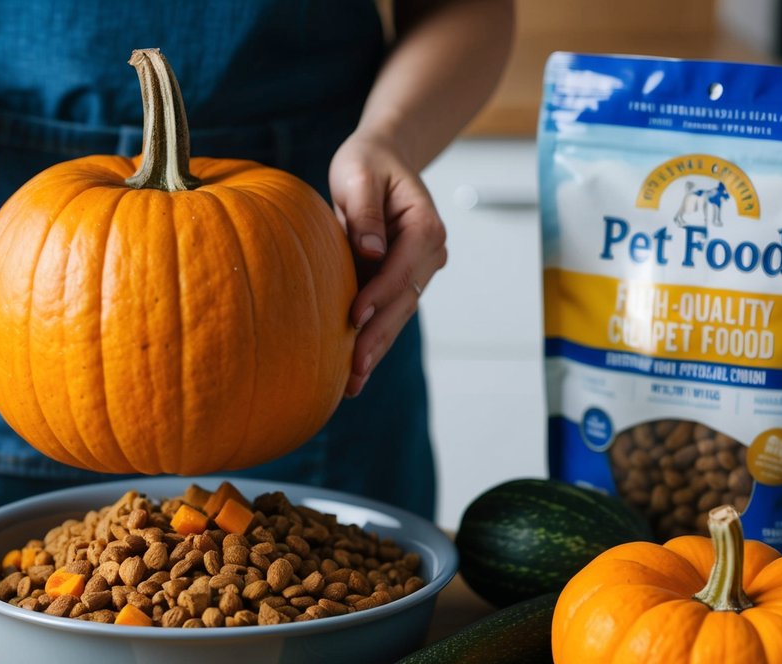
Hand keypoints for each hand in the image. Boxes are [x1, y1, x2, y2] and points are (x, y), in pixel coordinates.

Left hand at [329, 129, 447, 397]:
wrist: (380, 161)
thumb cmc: (367, 165)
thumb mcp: (360, 175)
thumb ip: (364, 212)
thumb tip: (369, 250)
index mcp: (426, 226)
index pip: (402, 269)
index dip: (378, 295)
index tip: (352, 317)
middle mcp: (430, 254)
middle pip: (403, 302)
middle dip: (377, 338)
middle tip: (353, 371)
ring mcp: (418, 272)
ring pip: (398, 317)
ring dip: (375, 350)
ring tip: (351, 385)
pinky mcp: (402, 283)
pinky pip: (388, 316)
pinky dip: (372, 342)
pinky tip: (355, 373)